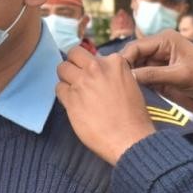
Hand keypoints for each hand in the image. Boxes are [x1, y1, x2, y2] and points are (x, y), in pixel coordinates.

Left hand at [55, 46, 155, 164]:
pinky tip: (73, 104)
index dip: (90, 66)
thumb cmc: (133, 117)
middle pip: (74, 53)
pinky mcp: (71, 98)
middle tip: (76, 76)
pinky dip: (63, 95)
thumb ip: (113, 74)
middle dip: (73, 63)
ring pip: (62, 69)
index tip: (91, 75)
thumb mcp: (130, 84)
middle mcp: (96, 68)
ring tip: (74, 91)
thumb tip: (100, 74)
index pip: (93, 54)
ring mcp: (82, 82)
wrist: (129, 139)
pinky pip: (59, 89)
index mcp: (115, 62)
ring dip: (66, 78)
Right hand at [123, 30, 192, 130]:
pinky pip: (141, 82)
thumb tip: (128, 75)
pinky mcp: (158, 80)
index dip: (124, 59)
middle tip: (112, 84)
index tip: (114, 74)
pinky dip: (135, 87)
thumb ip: (154, 75)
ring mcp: (158, 66)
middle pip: (132, 57)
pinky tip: (128, 95)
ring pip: (134, 70)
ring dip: (128, 79)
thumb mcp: (181, 75)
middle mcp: (159, 50)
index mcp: (165, 40)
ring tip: (117, 91)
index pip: (136, 46)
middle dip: (123, 69)